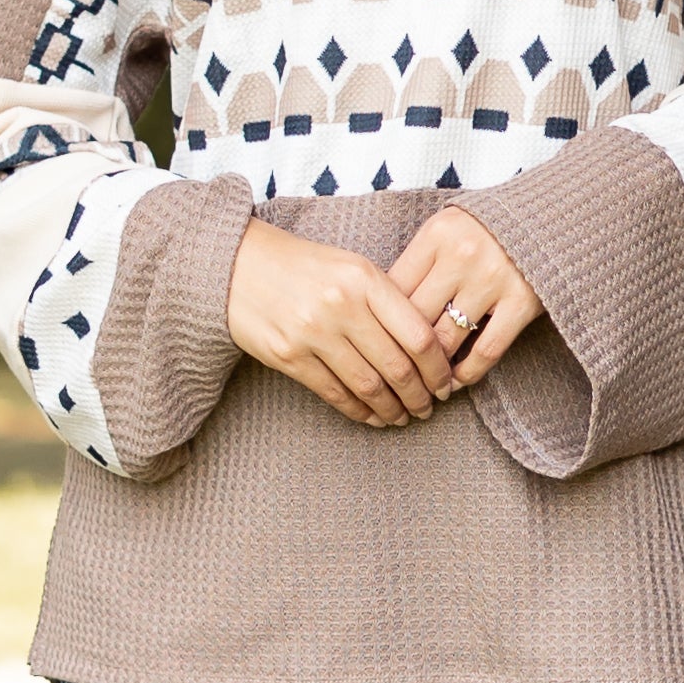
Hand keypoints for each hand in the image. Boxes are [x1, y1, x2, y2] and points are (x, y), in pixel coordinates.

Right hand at [225, 217, 465, 426]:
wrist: (237, 264)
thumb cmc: (303, 266)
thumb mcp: (351, 267)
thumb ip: (387, 299)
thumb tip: (427, 348)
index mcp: (364, 279)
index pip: (418, 336)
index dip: (438, 369)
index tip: (446, 384)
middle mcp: (341, 305)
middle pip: (397, 367)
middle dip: (420, 396)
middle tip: (429, 408)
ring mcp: (312, 332)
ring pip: (368, 386)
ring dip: (392, 409)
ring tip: (403, 417)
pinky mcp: (288, 356)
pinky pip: (335, 394)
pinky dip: (359, 411)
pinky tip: (372, 416)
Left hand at [389, 203, 540, 391]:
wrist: (553, 217)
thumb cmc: (489, 229)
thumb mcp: (448, 230)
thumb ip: (420, 262)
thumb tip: (381, 310)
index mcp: (437, 234)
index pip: (393, 287)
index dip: (381, 320)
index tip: (377, 342)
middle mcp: (462, 255)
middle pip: (415, 318)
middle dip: (400, 352)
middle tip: (394, 375)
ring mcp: (493, 279)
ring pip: (446, 340)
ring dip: (431, 369)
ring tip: (423, 384)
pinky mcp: (522, 301)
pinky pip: (486, 350)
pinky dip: (466, 373)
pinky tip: (455, 382)